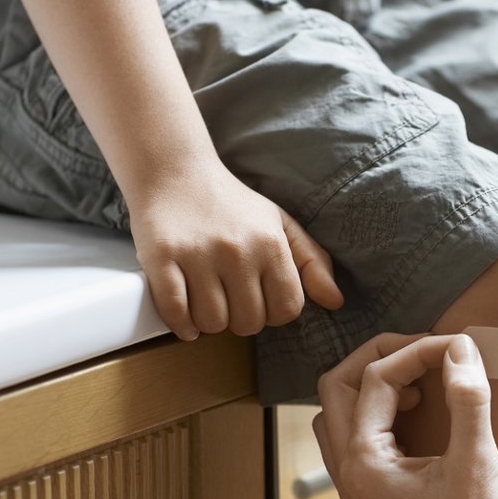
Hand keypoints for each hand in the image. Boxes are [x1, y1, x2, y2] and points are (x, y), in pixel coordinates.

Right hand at [128, 161, 343, 339]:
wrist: (174, 173)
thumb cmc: (233, 206)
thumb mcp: (281, 225)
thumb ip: (312, 262)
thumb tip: (336, 302)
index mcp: (270, 244)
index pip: (287, 310)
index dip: (274, 312)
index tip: (259, 298)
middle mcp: (237, 250)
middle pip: (249, 323)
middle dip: (241, 318)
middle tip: (230, 297)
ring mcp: (197, 255)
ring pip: (212, 323)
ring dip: (209, 322)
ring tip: (206, 299)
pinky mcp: (161, 258)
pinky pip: (176, 313)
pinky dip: (181, 324)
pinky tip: (186, 318)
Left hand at [314, 333, 497, 498]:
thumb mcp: (479, 464)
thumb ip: (467, 399)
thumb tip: (461, 349)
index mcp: (364, 466)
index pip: (374, 381)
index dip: (417, 352)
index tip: (460, 346)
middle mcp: (349, 478)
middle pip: (337, 391)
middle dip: (377, 359)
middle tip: (426, 350)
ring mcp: (358, 494)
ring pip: (340, 418)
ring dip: (372, 387)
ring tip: (421, 380)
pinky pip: (358, 443)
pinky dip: (380, 415)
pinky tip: (420, 414)